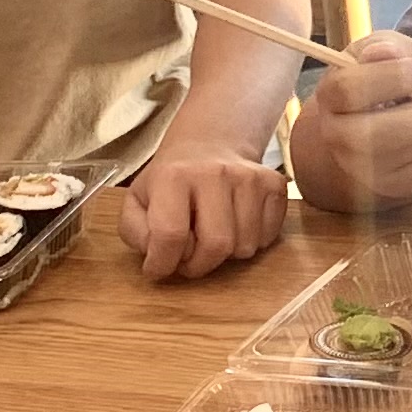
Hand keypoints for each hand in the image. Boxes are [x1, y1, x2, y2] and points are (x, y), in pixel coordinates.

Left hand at [115, 148, 288, 280]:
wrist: (211, 144)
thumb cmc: (172, 180)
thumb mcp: (138, 199)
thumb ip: (135, 231)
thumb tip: (157, 256)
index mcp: (174, 176)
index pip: (170, 235)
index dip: (162, 263)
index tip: (159, 267)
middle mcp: (216, 172)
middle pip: (216, 245)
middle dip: (199, 265)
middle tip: (189, 257)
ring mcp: (251, 178)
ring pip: (245, 247)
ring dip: (227, 254)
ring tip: (212, 236)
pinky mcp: (275, 185)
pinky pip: (268, 238)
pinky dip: (251, 242)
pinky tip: (236, 226)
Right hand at [294, 30, 411, 205]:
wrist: (386, 114)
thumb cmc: (385, 76)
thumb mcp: (384, 50)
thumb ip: (385, 48)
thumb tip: (383, 53)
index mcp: (330, 96)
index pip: (349, 91)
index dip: (391, 78)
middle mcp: (338, 138)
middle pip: (378, 136)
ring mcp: (364, 170)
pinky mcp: (395, 186)